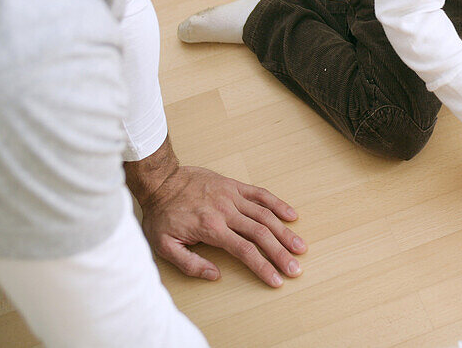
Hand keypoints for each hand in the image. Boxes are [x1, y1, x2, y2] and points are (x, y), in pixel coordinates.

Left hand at [138, 165, 305, 286]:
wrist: (161, 181)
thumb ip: (190, 263)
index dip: (263, 267)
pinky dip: (278, 204)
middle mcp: (226, 212)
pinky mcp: (234, 186)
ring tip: (300, 246)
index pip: (244, 251)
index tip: (276, 279)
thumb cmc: (162, 215)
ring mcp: (232, 197)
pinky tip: (291, 215)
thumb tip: (215, 275)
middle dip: (280, 253)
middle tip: (295, 268)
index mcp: (211, 228)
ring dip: (285, 231)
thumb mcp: (164, 246)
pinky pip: (260, 194)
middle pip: (261, 234)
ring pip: (265, 215)